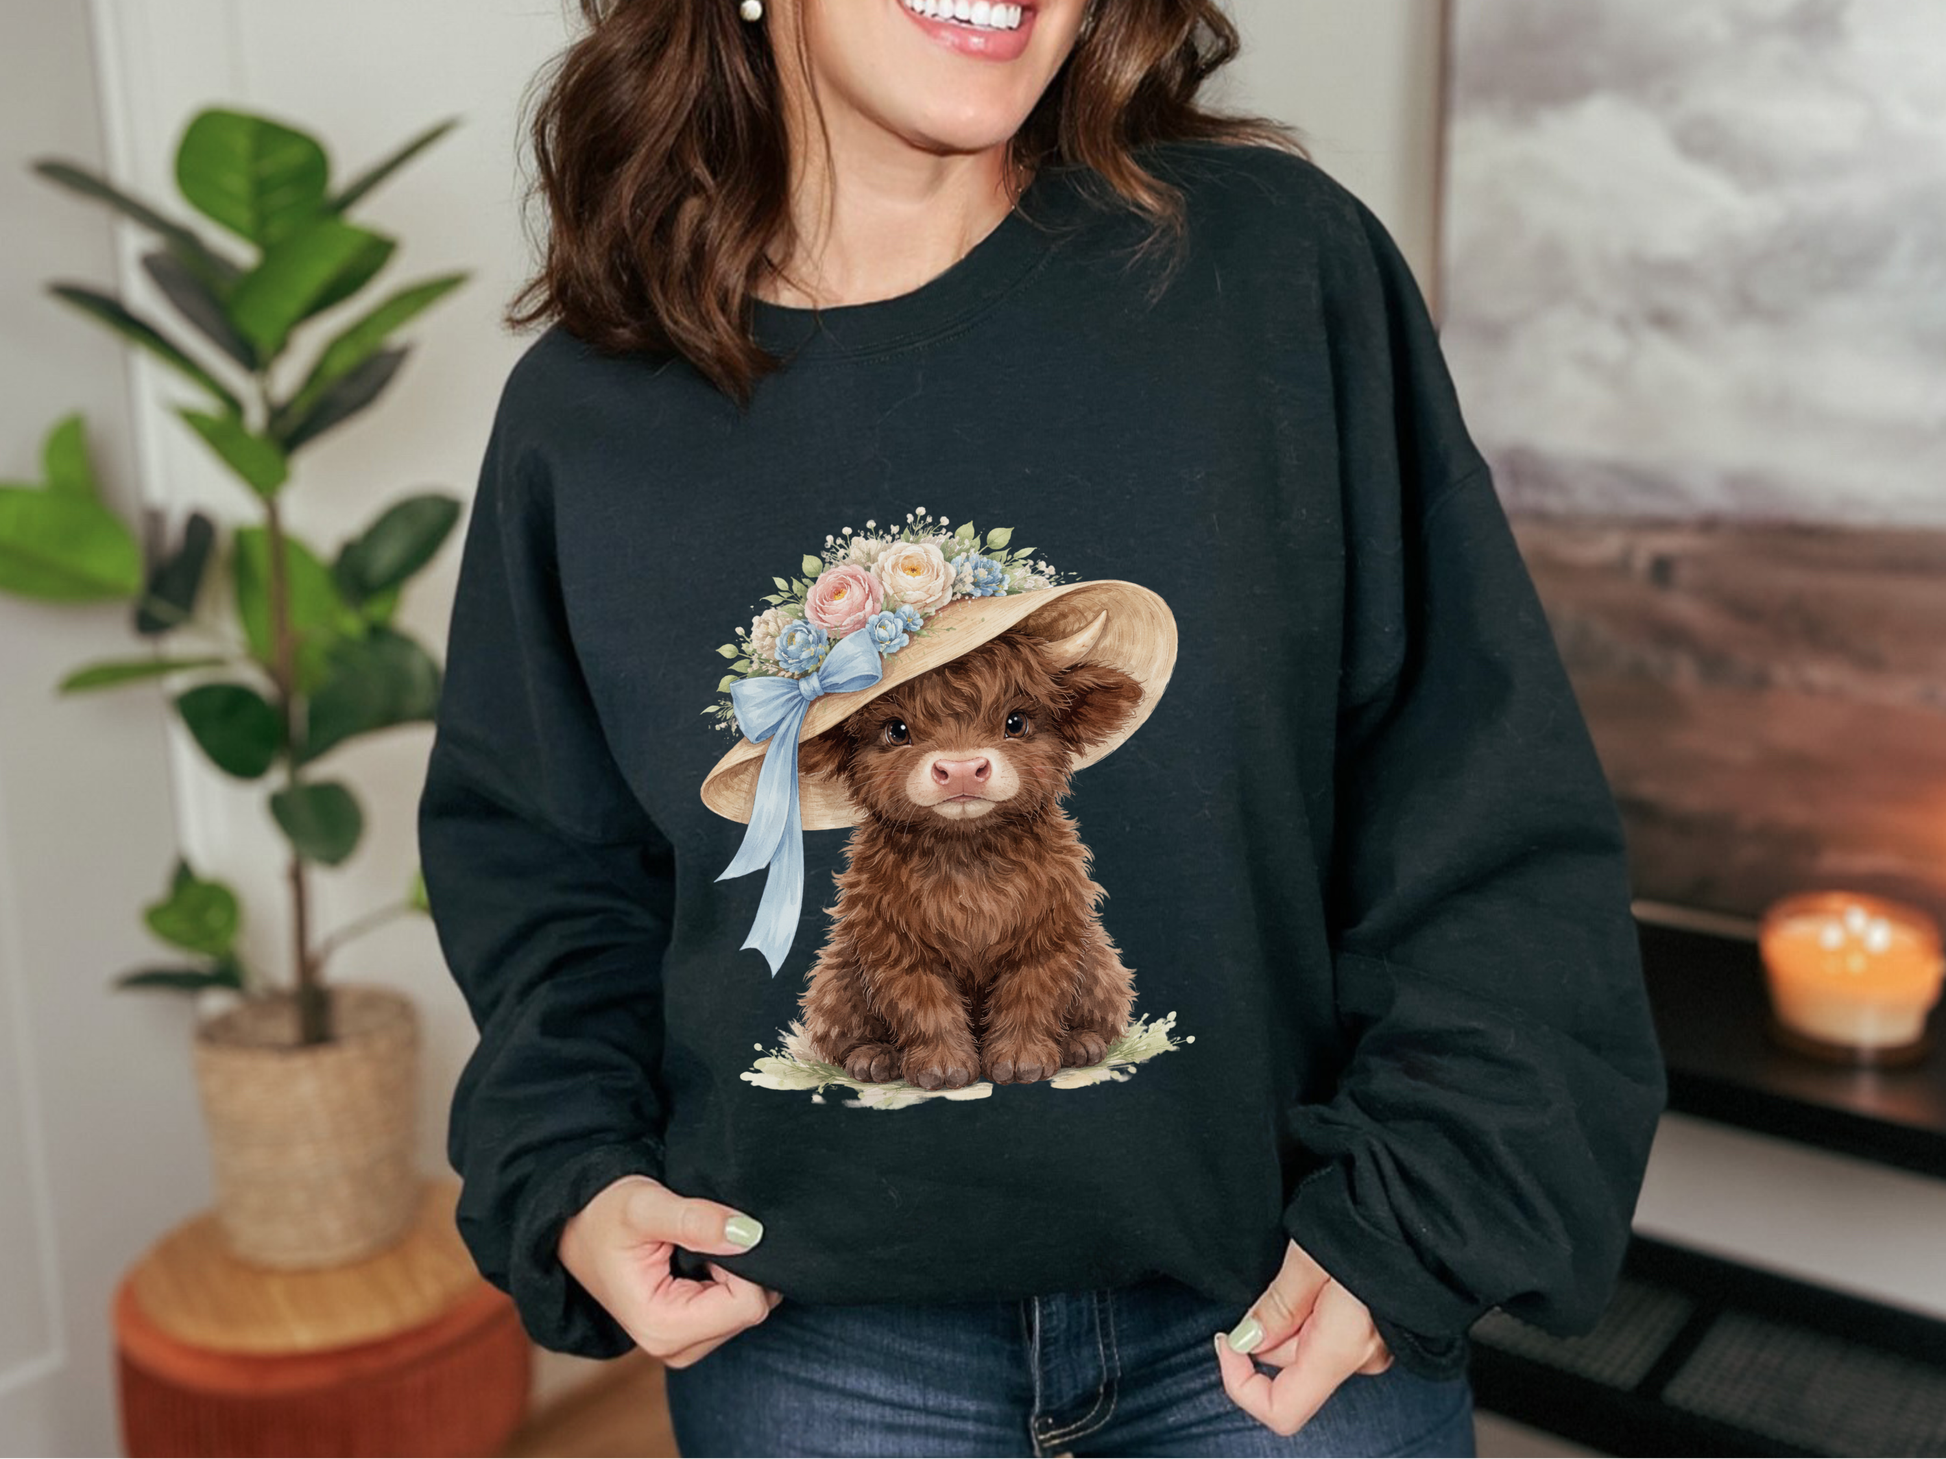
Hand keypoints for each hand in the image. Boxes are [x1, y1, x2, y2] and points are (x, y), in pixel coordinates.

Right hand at [558, 1173, 780, 1366]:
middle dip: (740, 1268)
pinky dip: (728, 1278)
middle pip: (751, 1310)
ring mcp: (684, 1345)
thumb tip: (749, 1234)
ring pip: (748, 1308)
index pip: (746, 1305)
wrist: (575, 1226)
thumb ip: (696, 1220)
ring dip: (734, 1272)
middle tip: (700, 1237)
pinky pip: (736, 1307)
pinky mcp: (690, 1333)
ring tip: (693, 1246)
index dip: (742, 1262)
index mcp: (662, 1328)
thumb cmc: (602, 1214)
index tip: (711, 1233)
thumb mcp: (644, 1206)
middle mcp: (675, 1348)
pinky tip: (698, 1259)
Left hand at [1213, 1237, 1392, 1435]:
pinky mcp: (1381, 1329)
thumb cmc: (1370, 1223)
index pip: (1283, 1410)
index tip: (1227, 1339)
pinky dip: (1315, 1312)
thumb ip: (1276, 1307)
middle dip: (1269, 1331)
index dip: (1242, 1384)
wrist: (1424, 1206)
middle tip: (1277, 1276)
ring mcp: (1374, 1345)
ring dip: (1294, 1317)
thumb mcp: (1308, 1258)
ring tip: (1308, 1268)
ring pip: (1311, 1349)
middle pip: (1292, 1371)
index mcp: (1341, 1350)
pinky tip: (1323, 1274)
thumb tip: (1245, 1341)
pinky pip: (1333, 1334)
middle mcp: (1361, 1358)